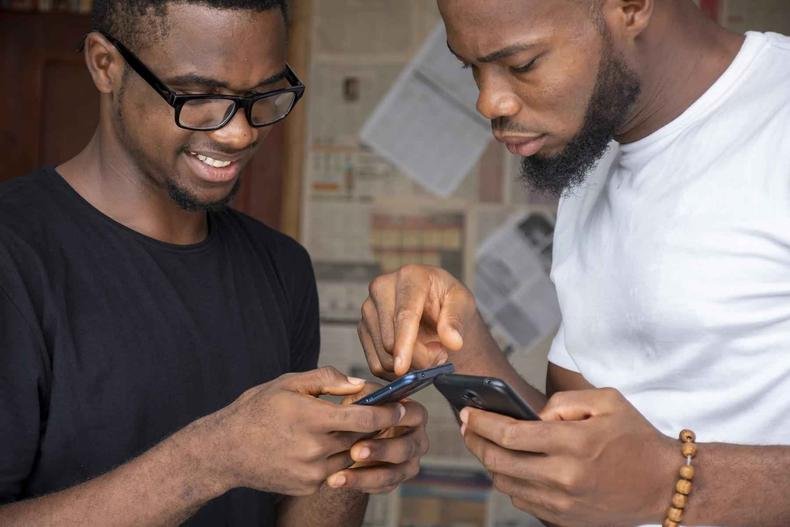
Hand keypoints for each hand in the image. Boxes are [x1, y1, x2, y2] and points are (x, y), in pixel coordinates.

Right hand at [199, 367, 406, 495]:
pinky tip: (330, 445)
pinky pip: (335, 470)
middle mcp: (314, 448)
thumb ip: (326, 379)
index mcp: (311, 418)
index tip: (401, 406)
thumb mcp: (288, 383)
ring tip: (359, 428)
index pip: (363, 419)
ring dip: (360, 443)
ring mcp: (311, 472)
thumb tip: (358, 385)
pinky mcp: (308, 486)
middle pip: (361, 439)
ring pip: (351, 456)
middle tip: (388, 414)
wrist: (225, 451)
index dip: (387, 413)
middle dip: (376, 427)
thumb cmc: (257, 410)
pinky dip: (339, 458)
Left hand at [324, 383, 429, 493]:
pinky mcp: (394, 481)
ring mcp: (408, 463)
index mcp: (413, 414)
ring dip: (365, 475)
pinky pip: (381, 486)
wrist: (345, 440)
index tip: (372, 419)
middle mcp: (416, 440)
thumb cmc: (356, 411)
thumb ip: (361, 391)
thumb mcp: (358, 397)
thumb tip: (357, 387)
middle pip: (405, 448)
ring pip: (393, 474)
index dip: (395, 417)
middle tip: (355, 451)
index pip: (414, 414)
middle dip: (380, 450)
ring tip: (339, 475)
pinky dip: (359, 484)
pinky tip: (339, 481)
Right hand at [359, 264, 477, 377]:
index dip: (404, 343)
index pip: (404, 314)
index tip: (403, 367)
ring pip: (382, 355)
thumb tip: (453, 341)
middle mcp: (382, 288)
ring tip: (428, 354)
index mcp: (410, 276)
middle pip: (390, 340)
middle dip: (416, 359)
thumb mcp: (463, 304)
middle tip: (440, 356)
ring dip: (408, 367)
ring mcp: (369, 308)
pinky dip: (395, 372)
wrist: (434, 306)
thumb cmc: (448, 301)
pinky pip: (375, 363)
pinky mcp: (363, 327)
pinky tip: (411, 361)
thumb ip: (456, 321)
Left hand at [459, 388, 676, 526]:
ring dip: (489, 462)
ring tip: (486, 443)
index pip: (510, 434)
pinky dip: (511, 481)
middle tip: (467, 426)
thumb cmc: (635, 437)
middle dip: (475, 441)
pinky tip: (512, 464)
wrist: (664, 485)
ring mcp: (562, 504)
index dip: (481, 421)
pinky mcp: (564, 520)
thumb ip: (563, 400)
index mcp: (574, 444)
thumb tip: (532, 413)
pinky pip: (522, 500)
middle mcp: (564, 477)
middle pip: (498, 462)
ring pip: (505, 484)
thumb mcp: (606, 401)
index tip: (466, 411)